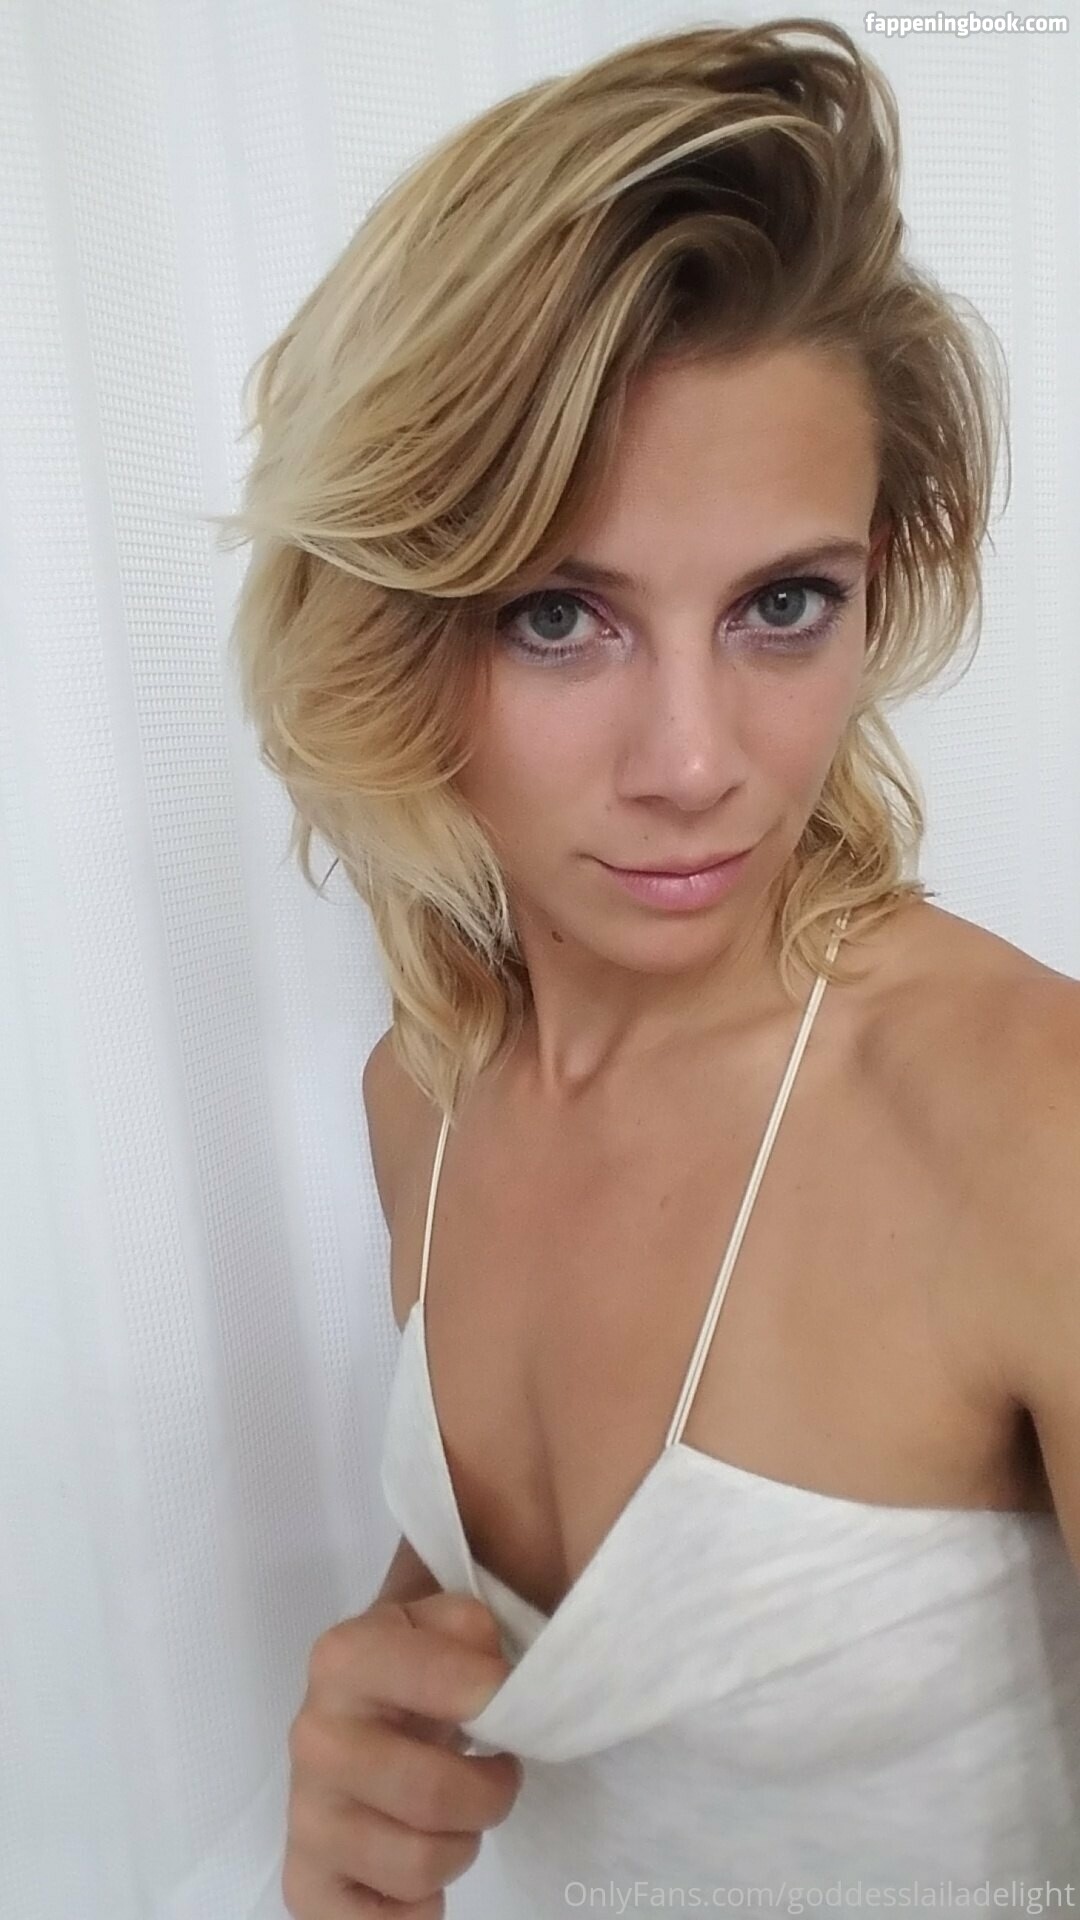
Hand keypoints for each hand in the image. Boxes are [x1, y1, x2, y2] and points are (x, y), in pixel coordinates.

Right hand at [282, 1591, 521, 1915]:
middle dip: (491, 1793)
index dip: (497, 1698)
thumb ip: (477, 1633)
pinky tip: (419, 1867)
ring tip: (457, 1816)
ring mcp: (304, 1814)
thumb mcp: (449, 1621)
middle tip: (497, 1774)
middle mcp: (313, 1736)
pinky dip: (420, 1909)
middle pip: (434, 1796)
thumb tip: (502, 1689)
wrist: (363, 1708)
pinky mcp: (305, 1881)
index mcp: (345, 1658)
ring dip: (462, 1847)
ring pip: (419, 1866)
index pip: (448, 1684)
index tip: (514, 1706)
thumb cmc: (421, 1665)